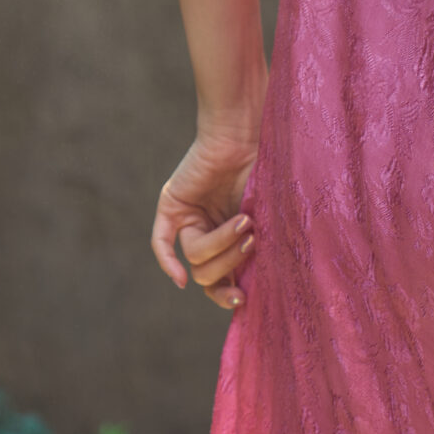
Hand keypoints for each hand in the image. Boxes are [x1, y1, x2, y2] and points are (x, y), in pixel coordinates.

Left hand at [150, 130, 258, 310]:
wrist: (247, 134)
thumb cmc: (268, 170)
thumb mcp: (271, 215)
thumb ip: (267, 245)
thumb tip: (270, 284)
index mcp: (231, 240)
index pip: (222, 280)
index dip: (228, 295)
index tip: (244, 299)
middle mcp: (207, 232)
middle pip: (207, 273)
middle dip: (231, 261)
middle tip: (252, 241)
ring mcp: (188, 220)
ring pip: (194, 255)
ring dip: (221, 245)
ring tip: (244, 222)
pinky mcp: (172, 205)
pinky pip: (161, 241)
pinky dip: (168, 261)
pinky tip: (180, 278)